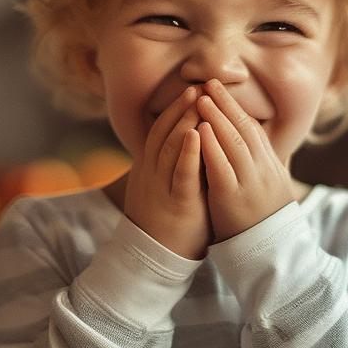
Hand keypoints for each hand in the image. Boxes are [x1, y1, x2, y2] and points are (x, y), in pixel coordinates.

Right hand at [124, 86, 211, 259]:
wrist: (153, 261)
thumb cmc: (168, 224)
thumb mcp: (166, 189)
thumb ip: (174, 167)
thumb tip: (189, 144)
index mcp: (150, 169)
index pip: (159, 131)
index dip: (174, 109)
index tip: (190, 90)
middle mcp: (152, 173)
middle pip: (163, 132)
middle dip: (180, 107)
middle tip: (197, 86)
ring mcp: (161, 187)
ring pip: (169, 147)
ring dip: (184, 120)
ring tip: (197, 99)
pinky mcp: (176, 203)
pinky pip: (180, 173)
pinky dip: (187, 152)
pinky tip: (196, 133)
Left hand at [196, 79, 296, 242]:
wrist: (272, 254)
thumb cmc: (266, 222)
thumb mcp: (271, 190)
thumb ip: (265, 168)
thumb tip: (262, 150)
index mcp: (270, 167)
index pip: (254, 130)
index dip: (237, 108)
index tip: (221, 90)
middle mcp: (263, 170)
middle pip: (244, 129)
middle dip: (226, 104)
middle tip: (209, 83)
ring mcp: (249, 183)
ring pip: (233, 143)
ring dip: (216, 118)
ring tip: (200, 98)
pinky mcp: (233, 198)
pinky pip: (222, 167)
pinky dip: (211, 146)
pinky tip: (200, 130)